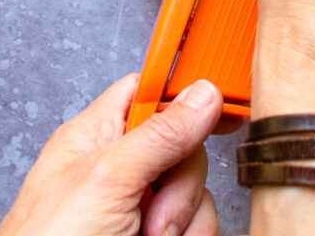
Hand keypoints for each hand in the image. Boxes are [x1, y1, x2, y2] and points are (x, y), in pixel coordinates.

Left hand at [0, 74, 222, 235]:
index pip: (147, 92)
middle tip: (154, 213)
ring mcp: (138, 209)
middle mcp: (119, 171)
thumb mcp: (106, 179)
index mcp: (95, 139)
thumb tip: (202, 94)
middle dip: (181, 183)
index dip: (182, 95)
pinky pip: (198, 226)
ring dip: (183, 220)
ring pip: (195, 192)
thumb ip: (159, 134)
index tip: (219, 105)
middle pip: (182, 146)